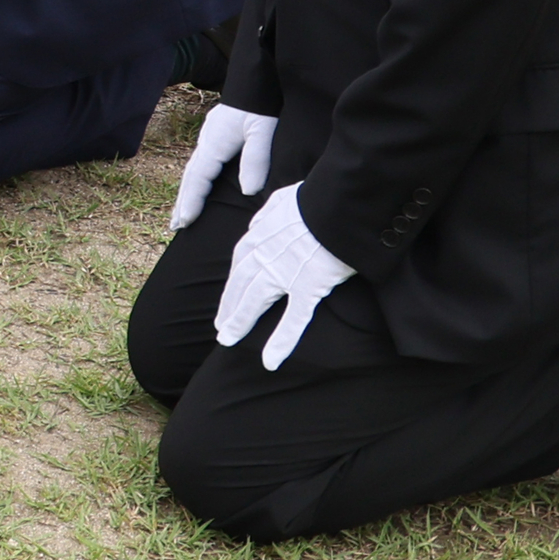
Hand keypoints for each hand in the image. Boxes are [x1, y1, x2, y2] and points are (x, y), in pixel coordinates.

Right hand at [167, 102, 278, 227]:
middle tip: (175, 227)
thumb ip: (255, 159)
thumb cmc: (260, 107)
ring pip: (193, 170)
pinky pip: (200, 164)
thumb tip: (247, 190)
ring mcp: (209, 139)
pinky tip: (197, 188)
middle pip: (189, 177)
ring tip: (181, 214)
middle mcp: (207, 142)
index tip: (184, 222)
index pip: (198, 178)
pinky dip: (195, 181)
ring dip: (186, 193)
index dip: (191, 201)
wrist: (256, 81)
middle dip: (182, 202)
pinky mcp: (215, 137)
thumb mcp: (262, 132)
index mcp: (214, 143)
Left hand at [211, 183, 355, 369]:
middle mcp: (265, 255)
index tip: (227, 297)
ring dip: (239, 322)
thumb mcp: (283, 200)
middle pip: (240, 285)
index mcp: (259, 235)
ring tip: (228, 340)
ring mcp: (284, 272)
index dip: (232, 283)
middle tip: (221, 326)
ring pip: (254, 302)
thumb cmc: (316, 199)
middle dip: (228, 306)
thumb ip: (268, 213)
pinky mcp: (307, 286)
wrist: (337, 203)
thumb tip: (258, 224)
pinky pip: (292, 320)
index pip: (239, 264)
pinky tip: (270, 360)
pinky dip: (281, 341)